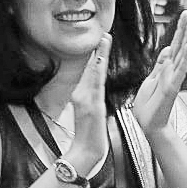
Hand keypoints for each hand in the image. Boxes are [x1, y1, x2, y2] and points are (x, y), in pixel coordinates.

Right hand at [63, 35, 111, 174]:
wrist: (85, 152)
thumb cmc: (89, 137)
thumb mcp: (89, 115)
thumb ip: (90, 102)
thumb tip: (92, 93)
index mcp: (82, 96)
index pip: (90, 73)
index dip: (96, 57)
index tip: (101, 44)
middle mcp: (82, 95)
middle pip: (91, 69)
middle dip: (98, 52)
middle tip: (104, 35)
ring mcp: (86, 100)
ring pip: (93, 73)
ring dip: (99, 56)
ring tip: (104, 41)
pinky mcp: (92, 106)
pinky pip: (96, 86)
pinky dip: (97, 73)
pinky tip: (100, 62)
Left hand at [132, 14, 186, 137]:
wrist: (149, 125)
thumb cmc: (148, 106)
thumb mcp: (150, 80)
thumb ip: (159, 66)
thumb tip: (166, 49)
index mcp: (165, 69)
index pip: (173, 46)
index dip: (178, 31)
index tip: (183, 16)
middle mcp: (172, 72)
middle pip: (179, 46)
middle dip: (184, 30)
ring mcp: (173, 79)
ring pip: (182, 55)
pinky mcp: (172, 87)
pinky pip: (180, 70)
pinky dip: (185, 58)